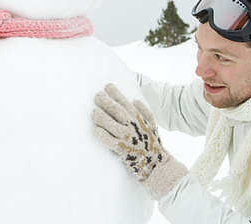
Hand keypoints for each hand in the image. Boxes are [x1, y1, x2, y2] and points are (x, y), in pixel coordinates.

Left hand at [92, 83, 186, 199]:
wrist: (157, 165)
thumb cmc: (152, 144)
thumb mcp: (152, 126)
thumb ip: (144, 112)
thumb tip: (135, 100)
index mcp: (140, 119)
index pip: (126, 103)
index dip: (116, 93)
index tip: (107, 86)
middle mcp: (133, 126)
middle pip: (117, 111)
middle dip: (106, 101)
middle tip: (97, 95)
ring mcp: (128, 138)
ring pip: (112, 124)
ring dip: (102, 117)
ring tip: (93, 112)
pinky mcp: (123, 150)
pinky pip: (110, 142)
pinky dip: (102, 136)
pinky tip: (95, 130)